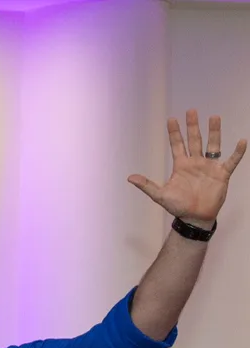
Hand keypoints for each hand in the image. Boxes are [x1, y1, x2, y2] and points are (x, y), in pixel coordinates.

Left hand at [127, 110, 244, 224]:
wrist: (194, 217)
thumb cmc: (178, 206)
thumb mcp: (160, 195)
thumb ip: (147, 185)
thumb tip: (129, 178)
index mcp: (181, 165)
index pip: (177, 145)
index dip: (174, 132)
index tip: (171, 119)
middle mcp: (196, 162)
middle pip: (194, 140)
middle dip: (193, 126)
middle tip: (191, 111)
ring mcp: (209, 167)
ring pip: (213, 145)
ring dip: (214, 132)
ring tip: (214, 117)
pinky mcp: (222, 174)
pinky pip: (232, 161)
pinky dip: (237, 152)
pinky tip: (242, 141)